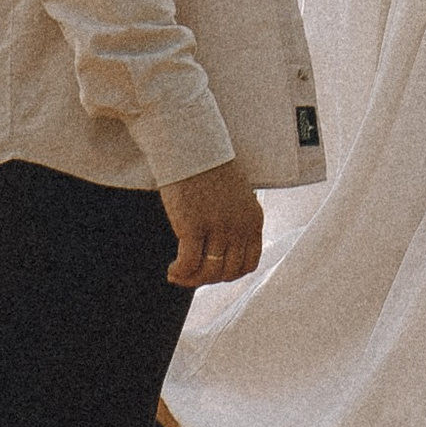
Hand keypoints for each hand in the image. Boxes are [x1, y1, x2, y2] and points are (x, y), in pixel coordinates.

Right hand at [160, 156, 262, 288]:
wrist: (192, 147)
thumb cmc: (208, 169)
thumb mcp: (235, 198)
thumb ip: (235, 222)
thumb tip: (221, 252)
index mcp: (253, 219)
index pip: (249, 264)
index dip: (228, 275)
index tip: (212, 272)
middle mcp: (239, 226)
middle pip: (227, 272)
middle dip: (207, 279)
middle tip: (190, 274)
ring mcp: (218, 227)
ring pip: (208, 272)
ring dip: (191, 279)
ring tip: (178, 274)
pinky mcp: (193, 226)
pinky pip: (189, 264)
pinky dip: (180, 272)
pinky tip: (172, 270)